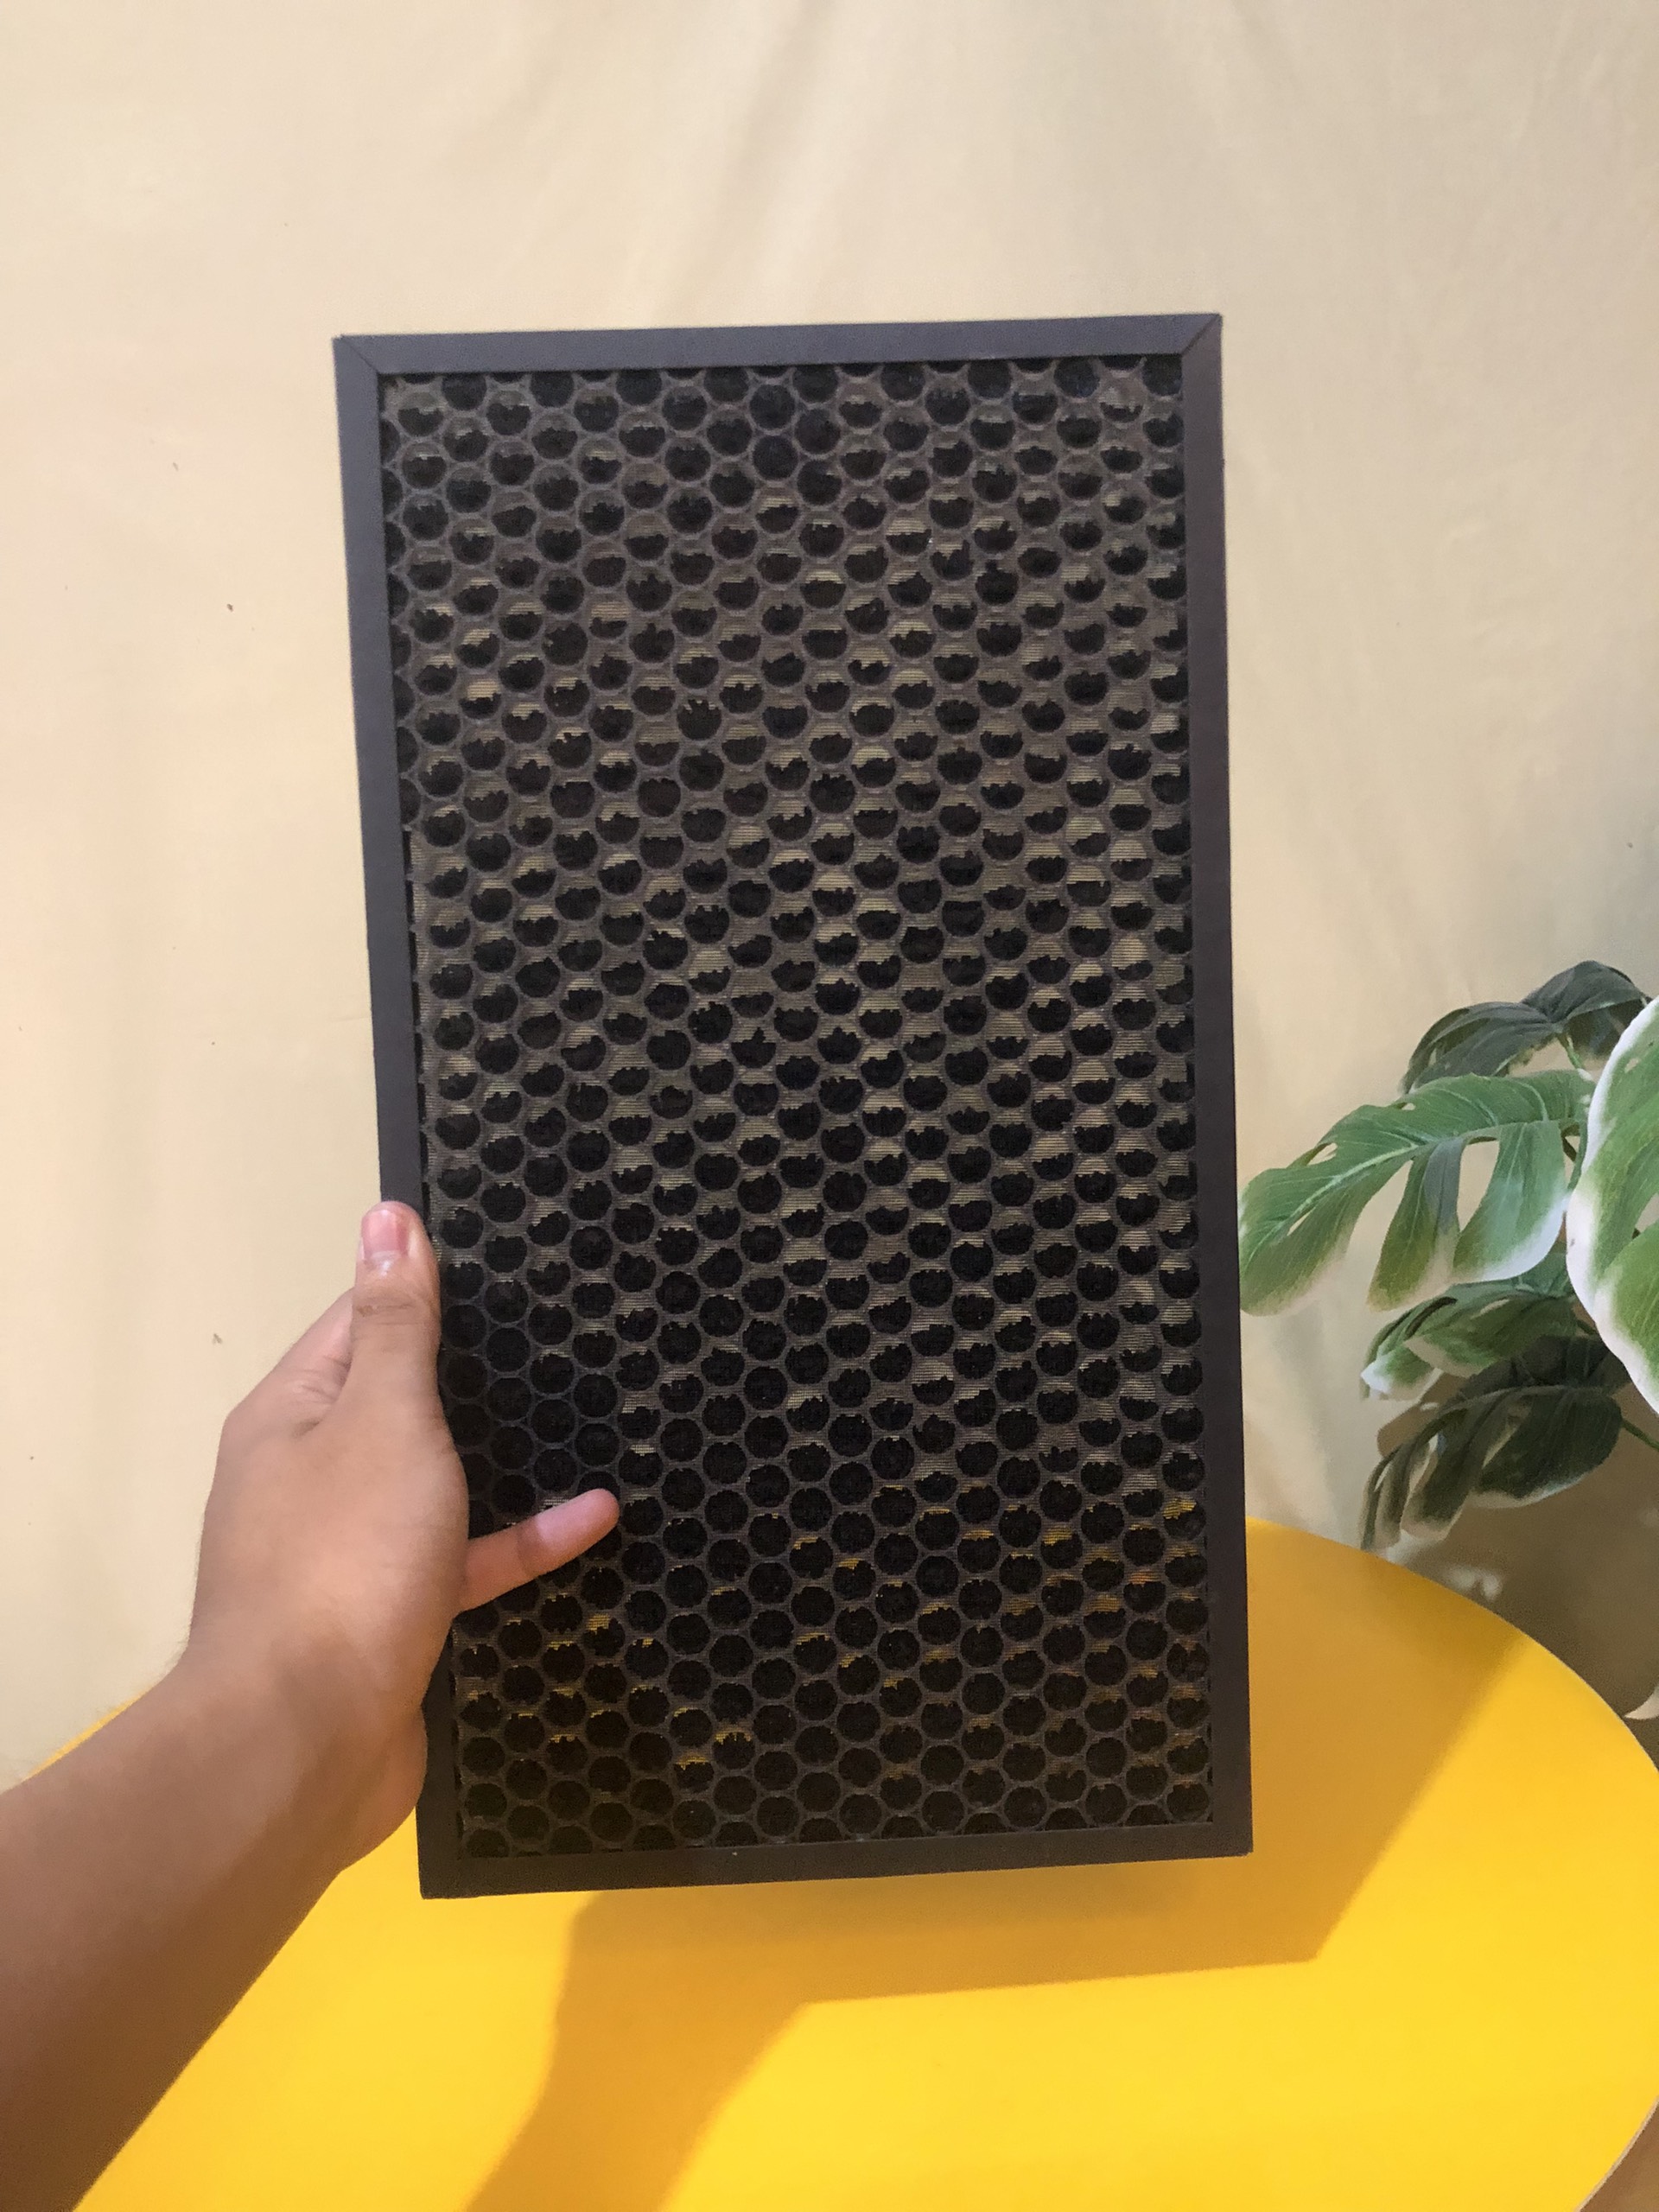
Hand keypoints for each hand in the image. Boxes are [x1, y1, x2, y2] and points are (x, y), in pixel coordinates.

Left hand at [183, 1201, 616, 1864]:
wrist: (305, 1741)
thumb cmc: (344, 1559)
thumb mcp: (383, 1420)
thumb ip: (396, 1325)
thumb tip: (385, 1217)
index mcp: (291, 1417)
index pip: (356, 1324)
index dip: (420, 1288)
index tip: (503, 1263)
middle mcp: (309, 1476)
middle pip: (397, 1403)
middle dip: (472, 1373)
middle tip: (565, 1332)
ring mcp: (347, 1551)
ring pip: (434, 1483)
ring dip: (505, 1456)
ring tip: (591, 1414)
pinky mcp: (388, 1616)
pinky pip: (462, 1558)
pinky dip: (520, 1538)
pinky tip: (597, 1518)